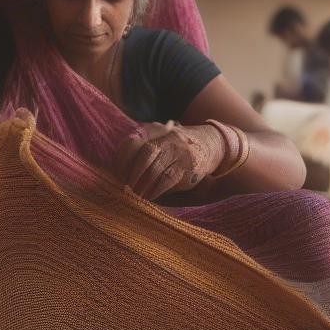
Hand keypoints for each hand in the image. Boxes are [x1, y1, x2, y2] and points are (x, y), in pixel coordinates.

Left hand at [112, 121, 226, 200]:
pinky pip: (168, 180)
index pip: (137, 143)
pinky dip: (156, 190)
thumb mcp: (165, 140)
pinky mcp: (188, 168)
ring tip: (136, 194)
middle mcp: (170, 140)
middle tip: (126, 186)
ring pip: (157, 169)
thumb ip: (147, 149)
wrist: (212, 145)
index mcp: (160, 133)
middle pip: (146, 154)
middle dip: (134, 172)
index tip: (117, 172)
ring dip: (143, 184)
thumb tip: (122, 168)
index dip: (124, 158)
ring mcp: (180, 153)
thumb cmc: (180, 148)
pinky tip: (149, 196)